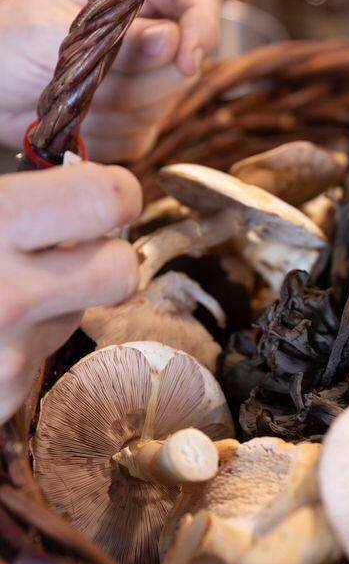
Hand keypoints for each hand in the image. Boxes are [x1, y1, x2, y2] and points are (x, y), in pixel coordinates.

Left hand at [0, 0, 221, 161]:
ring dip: (115, 109)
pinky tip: (78, 120)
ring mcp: (145, 82)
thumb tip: (170, 40)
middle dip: (142, 79)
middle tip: (94, 77)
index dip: (204, 22)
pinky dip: (106, 135)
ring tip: (74, 98)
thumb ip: (116, 38)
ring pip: (164, 106)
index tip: (191, 57)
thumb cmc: (6, 43)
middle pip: (185, 62)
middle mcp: (147, 34)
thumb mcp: (51, 29)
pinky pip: (141, 138)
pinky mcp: (135, 123)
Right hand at [0, 163, 141, 421]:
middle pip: (121, 269)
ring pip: (80, 316)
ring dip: (56, 301)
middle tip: (63, 244)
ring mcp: (9, 356)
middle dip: (103, 254)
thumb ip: (18, 189)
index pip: (109, 198)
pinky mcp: (4, 398)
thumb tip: (76, 166)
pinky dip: (19, 342)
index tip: (98, 192)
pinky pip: (40, 356)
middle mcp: (9, 295)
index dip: (113, 191)